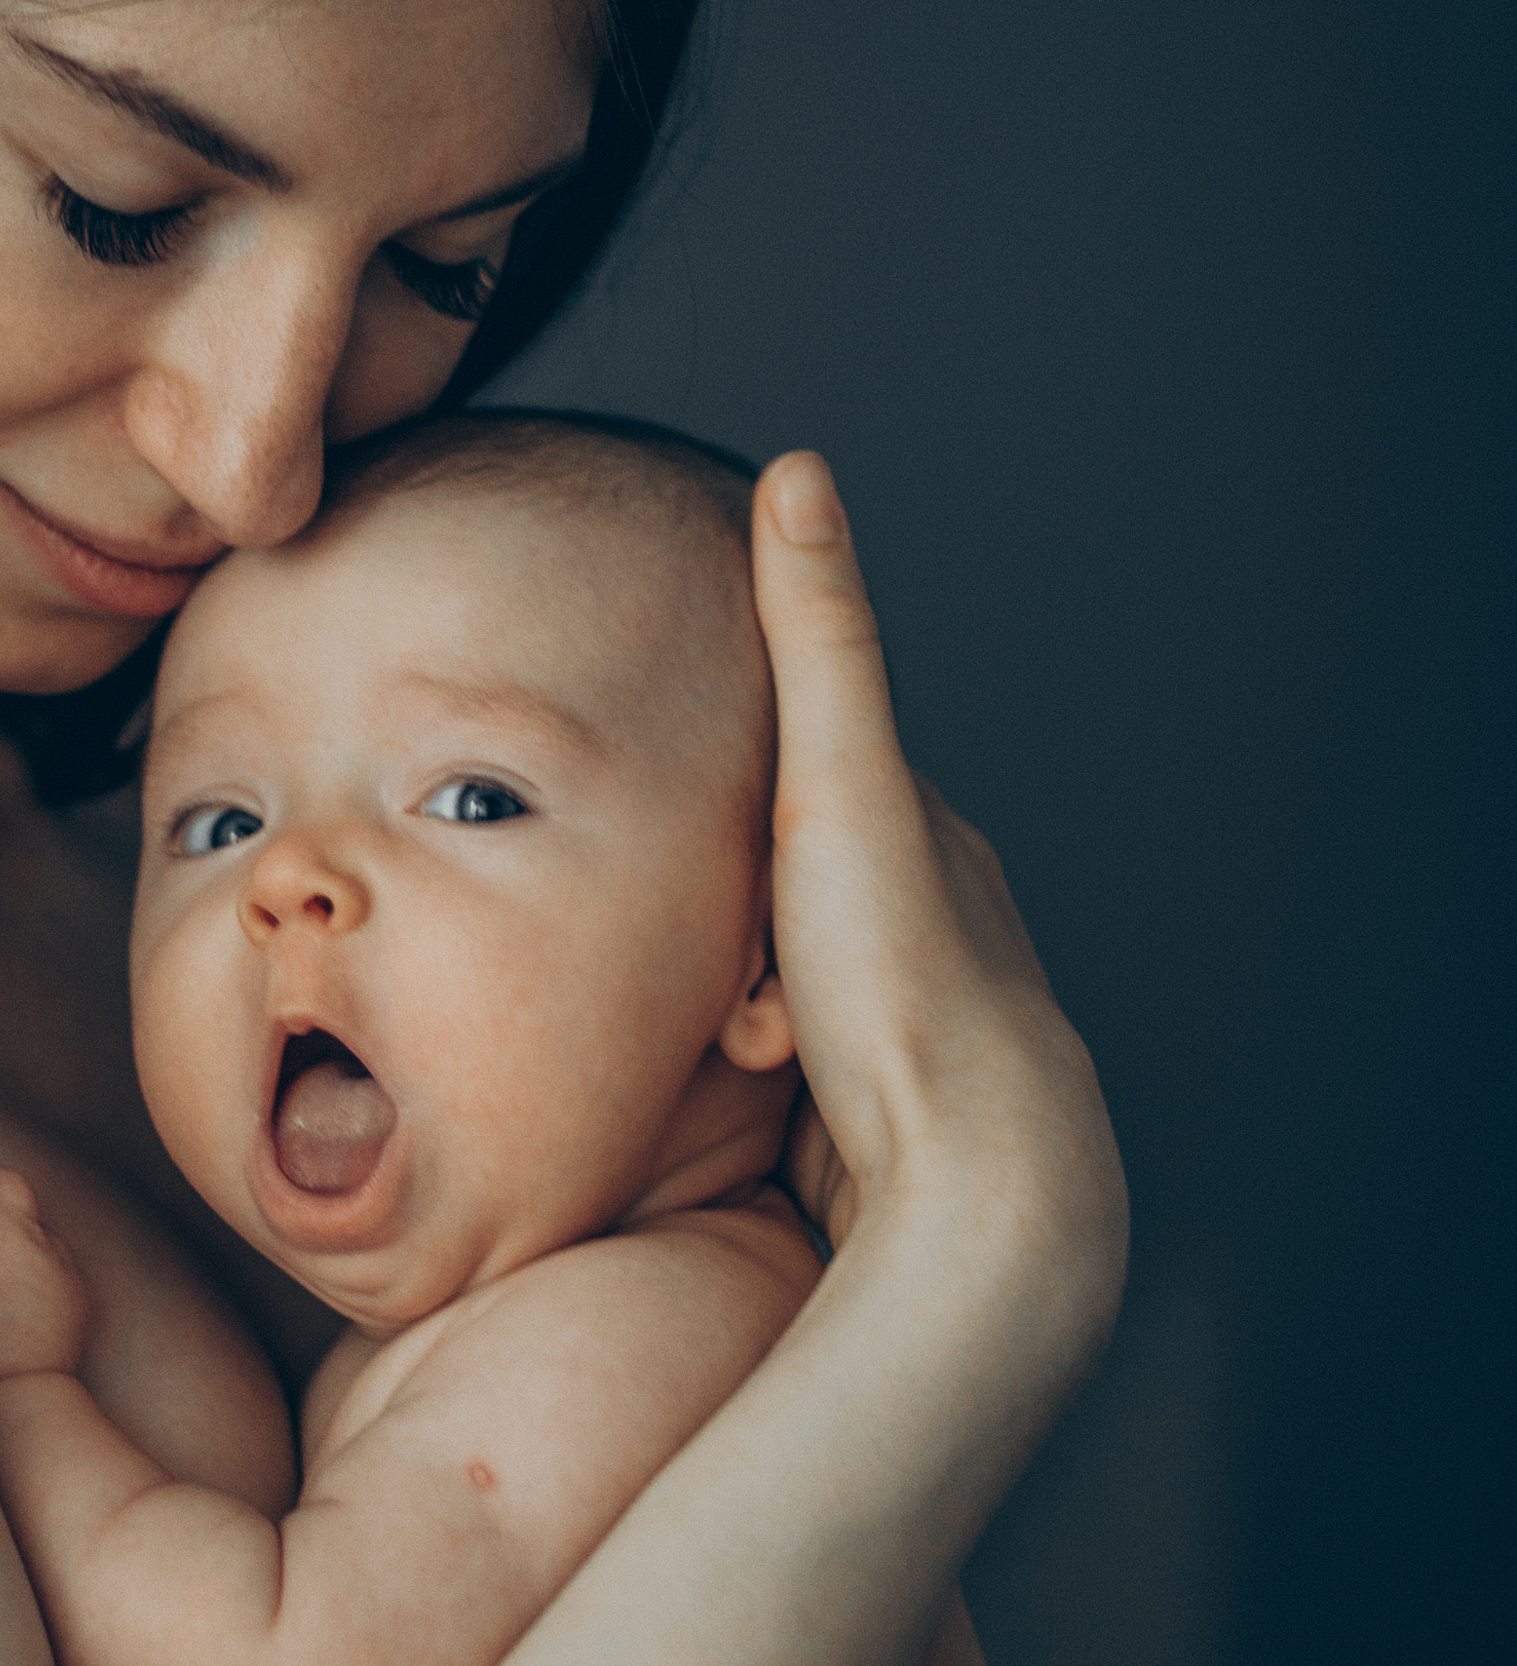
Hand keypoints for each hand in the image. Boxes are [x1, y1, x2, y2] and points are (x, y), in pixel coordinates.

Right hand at [748, 455, 1124, 1383]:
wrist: (976, 1192)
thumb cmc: (909, 988)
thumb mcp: (837, 790)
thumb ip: (816, 643)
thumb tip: (799, 473)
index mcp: (939, 841)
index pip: (820, 769)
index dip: (743, 782)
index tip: (690, 807)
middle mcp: (948, 928)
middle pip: (795, 884)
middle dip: (737, 911)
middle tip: (724, 952)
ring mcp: (924, 1027)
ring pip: (792, 984)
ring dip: (744, 1000)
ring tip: (747, 1036)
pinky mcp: (893, 1121)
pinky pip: (799, 1075)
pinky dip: (761, 1075)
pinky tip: (757, 1096)